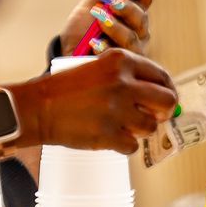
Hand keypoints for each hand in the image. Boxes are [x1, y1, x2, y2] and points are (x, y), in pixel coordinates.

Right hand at [14, 51, 176, 154]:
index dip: (168, 90)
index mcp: (121, 61)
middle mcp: (122, 83)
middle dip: (164, 112)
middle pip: (167, 101)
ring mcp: (116, 110)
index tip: (165, 100)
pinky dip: (124, 145)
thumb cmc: (66, 89)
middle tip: (155, 117)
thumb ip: (127, 76)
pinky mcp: (108, 134)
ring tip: (124, 126)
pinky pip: (132, 145)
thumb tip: (159, 96)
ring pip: (151, 126)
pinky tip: (111, 137)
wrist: (37, 107)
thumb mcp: (98, 67)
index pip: (161, 75)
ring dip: (140, 130)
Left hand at [59, 0, 153, 57]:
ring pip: (131, 37)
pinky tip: (93, 42)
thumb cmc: (84, 26)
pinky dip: (104, 46)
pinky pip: (117, 56)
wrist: (66, 53)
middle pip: (140, 17)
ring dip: (114, 25)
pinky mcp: (119, 67)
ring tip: (98, 17)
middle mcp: (137, 32)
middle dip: (125, 6)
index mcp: (132, 12)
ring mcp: (130, 51)